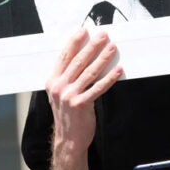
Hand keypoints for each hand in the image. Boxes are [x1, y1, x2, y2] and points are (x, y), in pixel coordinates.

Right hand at [45, 29, 121, 158]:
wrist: (68, 138)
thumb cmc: (67, 114)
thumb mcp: (60, 94)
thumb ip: (67, 78)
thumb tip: (83, 59)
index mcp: (52, 81)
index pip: (63, 57)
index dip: (74, 42)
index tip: (84, 31)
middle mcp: (59, 86)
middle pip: (78, 61)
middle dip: (91, 46)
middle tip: (103, 35)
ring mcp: (69, 95)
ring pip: (89, 72)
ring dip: (102, 58)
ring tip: (112, 48)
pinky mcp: (81, 104)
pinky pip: (98, 87)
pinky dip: (109, 78)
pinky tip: (118, 70)